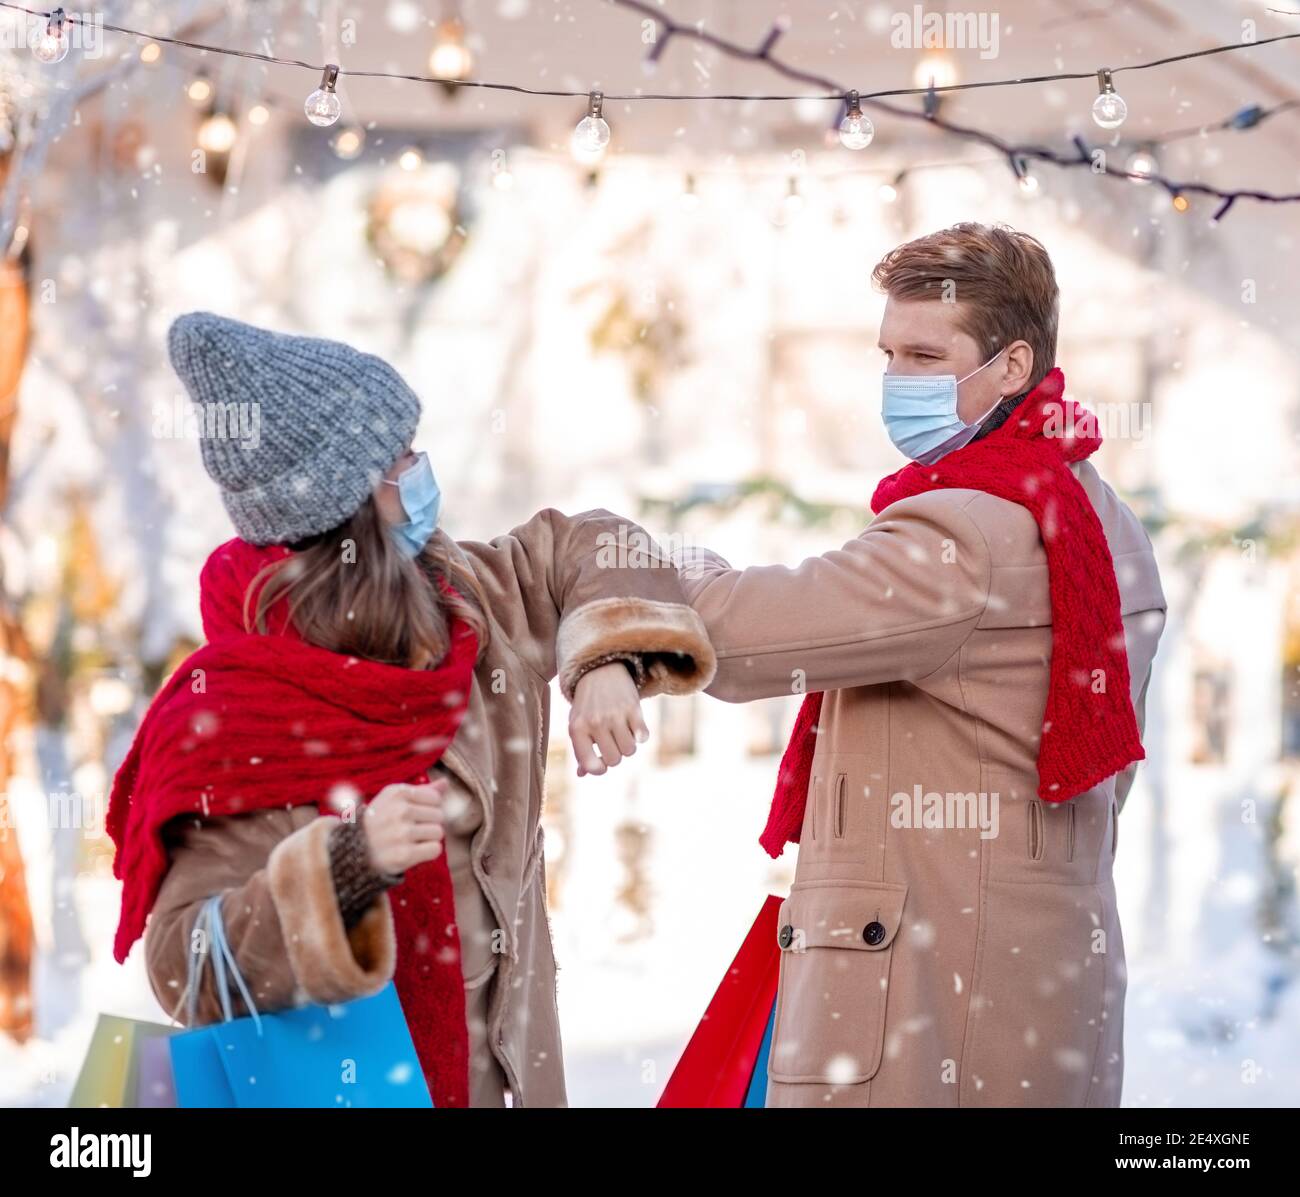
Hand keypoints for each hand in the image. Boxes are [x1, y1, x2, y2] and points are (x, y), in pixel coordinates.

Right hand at [362, 777, 447, 873]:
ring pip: (439, 832)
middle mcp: (399, 810)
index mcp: (396, 793)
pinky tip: (413, 851)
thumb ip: (421, 791)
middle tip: (409, 830)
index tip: (411, 816)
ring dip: (428, 839)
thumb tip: (445, 783)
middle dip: (428, 824)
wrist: (353, 852)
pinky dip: (427, 852)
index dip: (427, 809)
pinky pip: (435, 849)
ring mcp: (401, 833)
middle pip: (439, 815)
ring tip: (410, 841)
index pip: (435, 798)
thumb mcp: (393, 801)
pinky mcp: (404, 855)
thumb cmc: (379, 822)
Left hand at [569, 661, 648, 776]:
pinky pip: (643, 737)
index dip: (599, 768)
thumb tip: (582, 774)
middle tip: (612, 741)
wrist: (600, 670)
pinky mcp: (633, 707)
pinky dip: (641, 735)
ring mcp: (614, 715)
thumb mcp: (578, 724)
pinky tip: (633, 725)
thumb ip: (581, 749)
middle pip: (615, 760)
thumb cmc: (587, 704)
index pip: (591, 765)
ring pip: (630, 751)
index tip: (601, 762)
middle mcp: (595, 722)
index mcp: (577, 729)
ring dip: (628, 745)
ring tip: (622, 732)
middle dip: (616, 754)